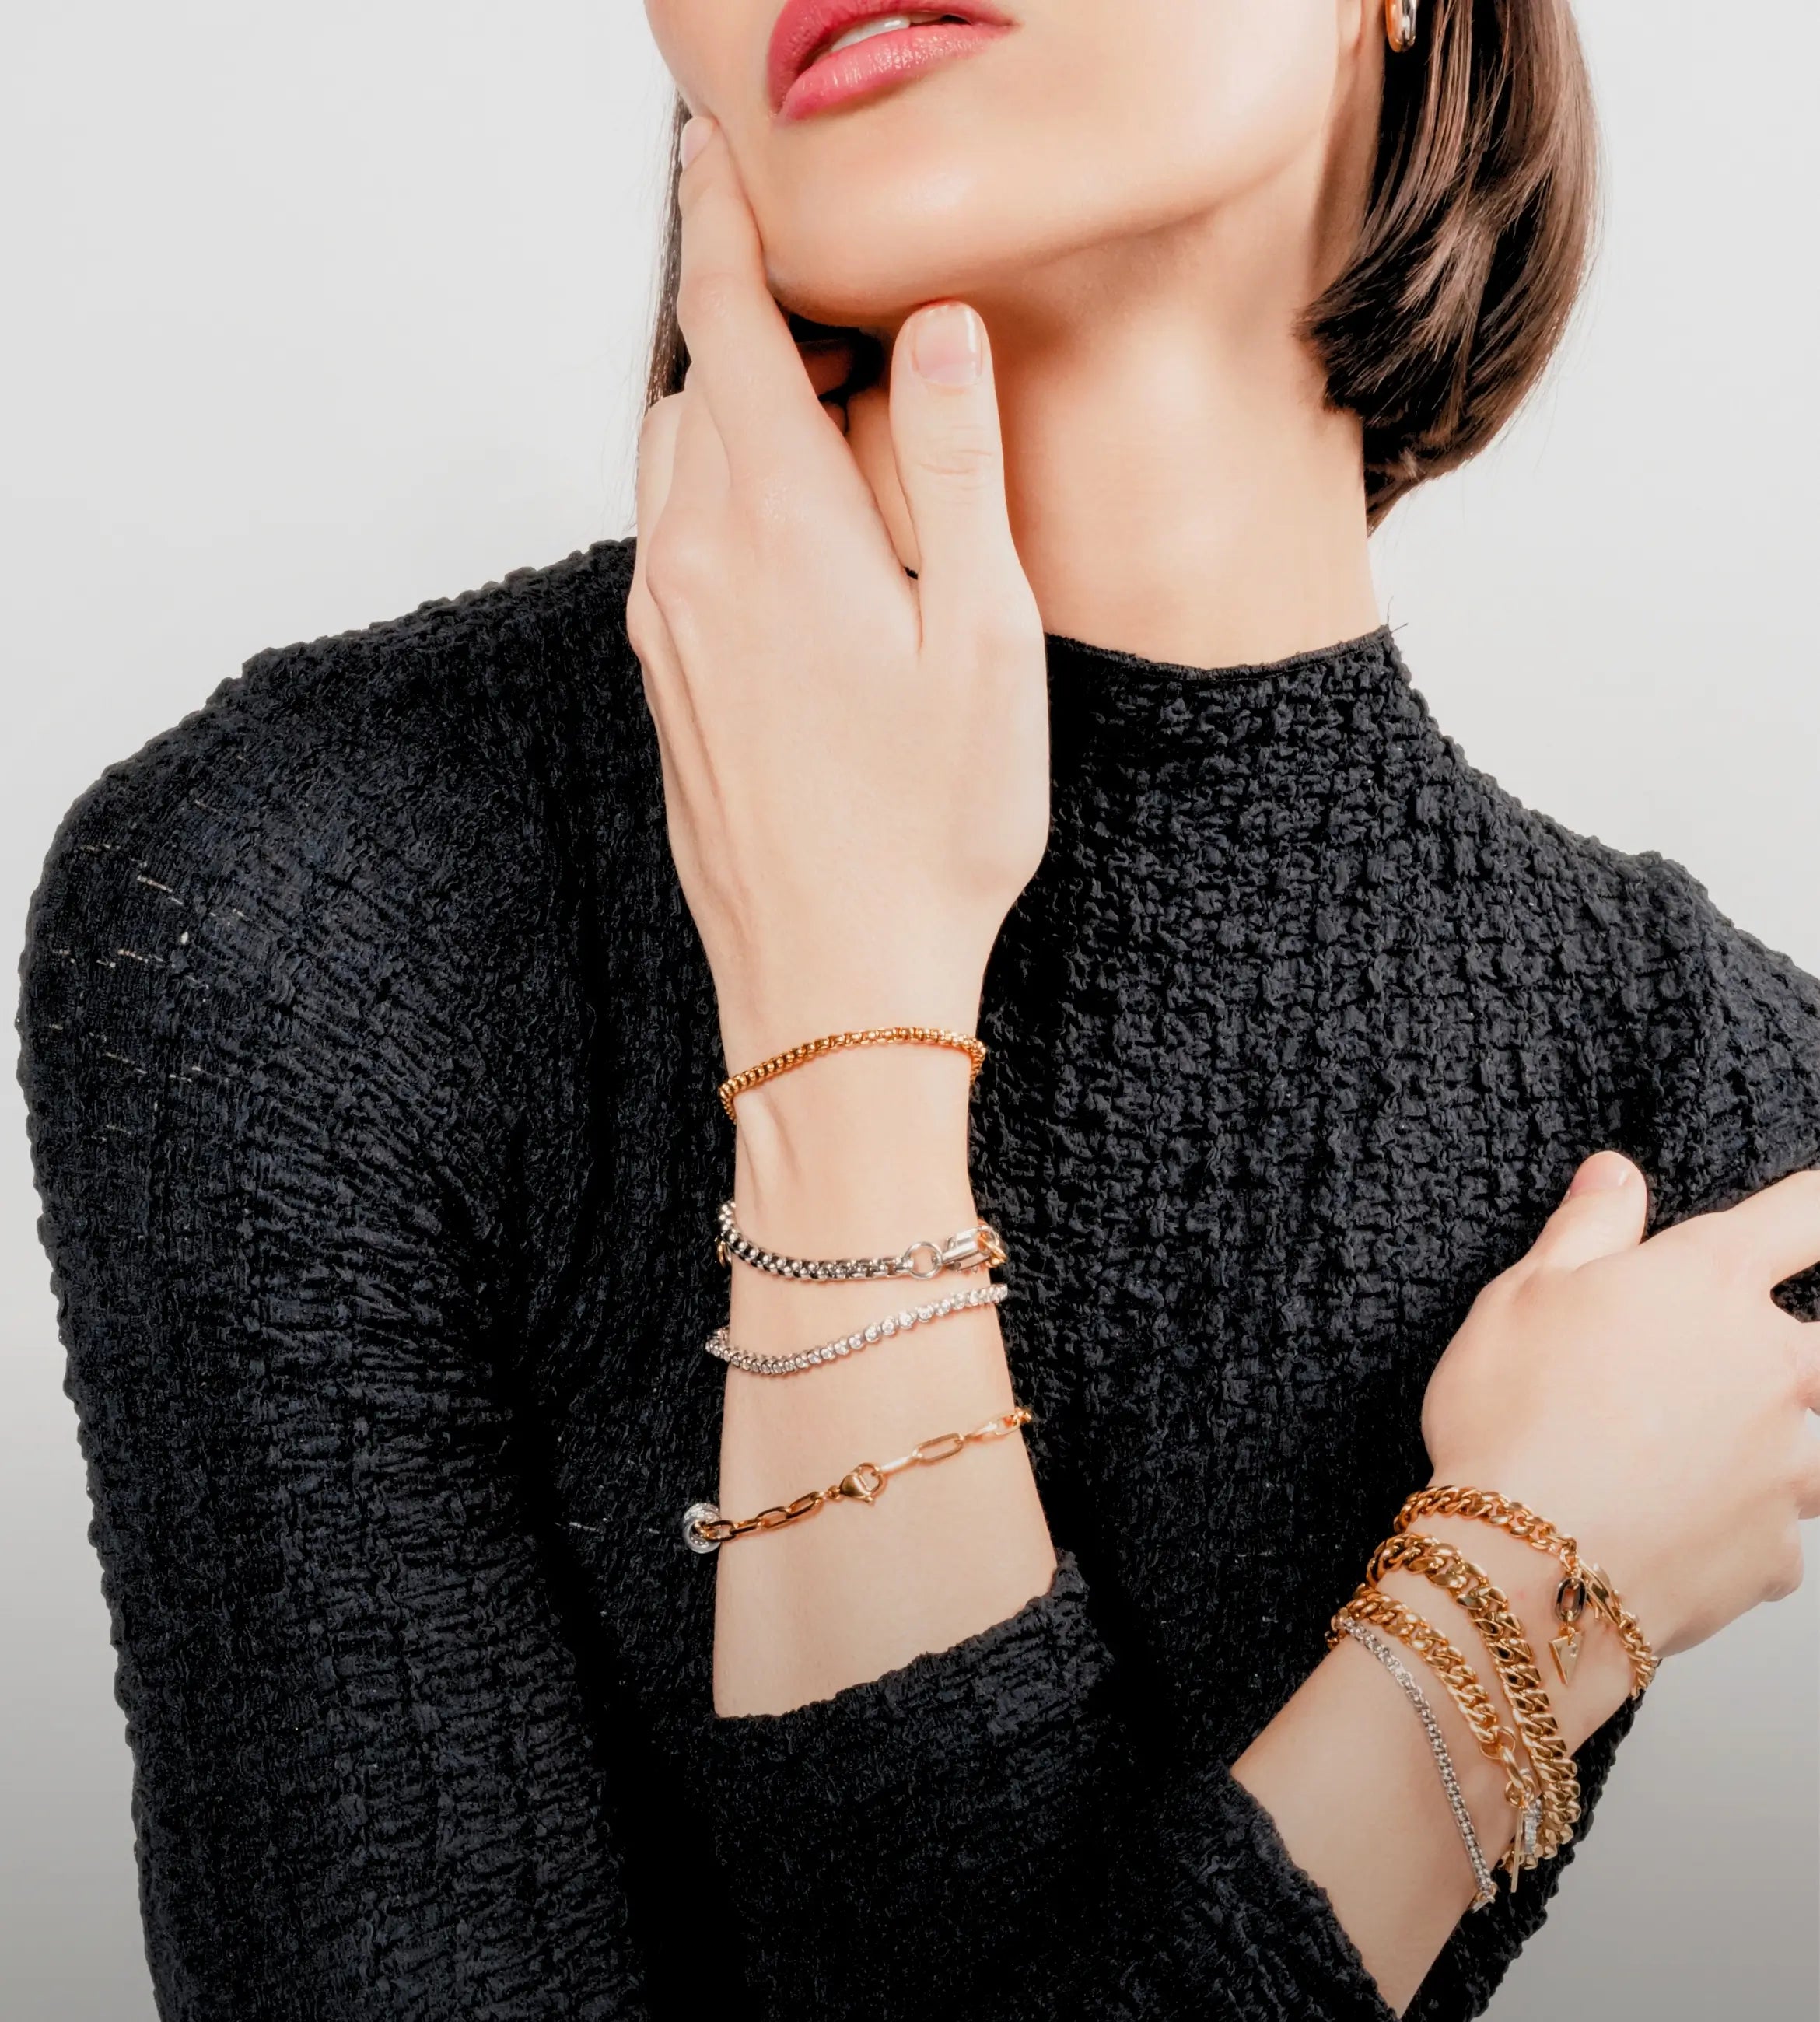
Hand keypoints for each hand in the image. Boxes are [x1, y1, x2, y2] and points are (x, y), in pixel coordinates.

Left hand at [626, 116, 1048, 1074]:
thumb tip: (934, 326)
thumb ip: (953, 465)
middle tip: (833, 303)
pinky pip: (677, 542)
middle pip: (696, 383)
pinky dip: (722, 495)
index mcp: (775, 527)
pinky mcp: (669, 683)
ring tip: (829, 420)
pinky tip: (800, 541)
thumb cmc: (926, 832)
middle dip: (747, 315)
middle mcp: (693, 562)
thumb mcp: (984, 639)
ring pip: (678, 462)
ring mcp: (667, 628)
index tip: (719, 152)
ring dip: (737, 412)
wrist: (832, 984)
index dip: (721, 219)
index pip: (726, 322)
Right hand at [1422, 1151, 1819, 1659]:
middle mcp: (1770, 1367)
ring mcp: (1785, 1464)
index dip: (1814, 1203)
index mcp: (1708, 1283)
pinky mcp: (1774, 1552)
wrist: (1529, 1569)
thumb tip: (1617, 1175)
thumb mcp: (1521, 1296)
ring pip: (1806, 1447)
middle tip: (1720, 1370)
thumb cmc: (1514, 1421)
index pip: (1801, 1213)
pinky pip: (1772, 1533)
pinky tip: (1668, 1526)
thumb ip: (1588, 1228)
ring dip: (1760, 1447)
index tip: (1814, 1208)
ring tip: (1675, 1463)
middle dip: (1791, 1351)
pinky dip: (1733, 1526)